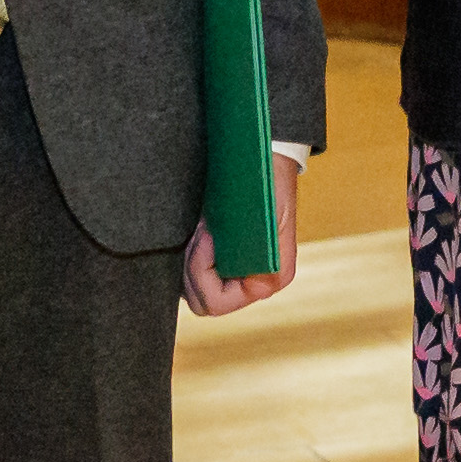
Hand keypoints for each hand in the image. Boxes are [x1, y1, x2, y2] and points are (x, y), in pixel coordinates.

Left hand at [182, 151, 302, 316]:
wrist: (269, 158)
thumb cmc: (266, 184)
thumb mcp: (257, 218)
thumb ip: (241, 251)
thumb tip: (219, 265)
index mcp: (269, 281)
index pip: (217, 303)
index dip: (202, 272)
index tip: (207, 237)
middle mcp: (255, 284)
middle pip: (203, 303)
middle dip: (193, 270)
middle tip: (203, 234)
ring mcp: (239, 275)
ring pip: (195, 290)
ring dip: (191, 261)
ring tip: (205, 228)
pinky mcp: (226, 262)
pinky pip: (196, 275)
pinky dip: (191, 256)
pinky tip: (203, 230)